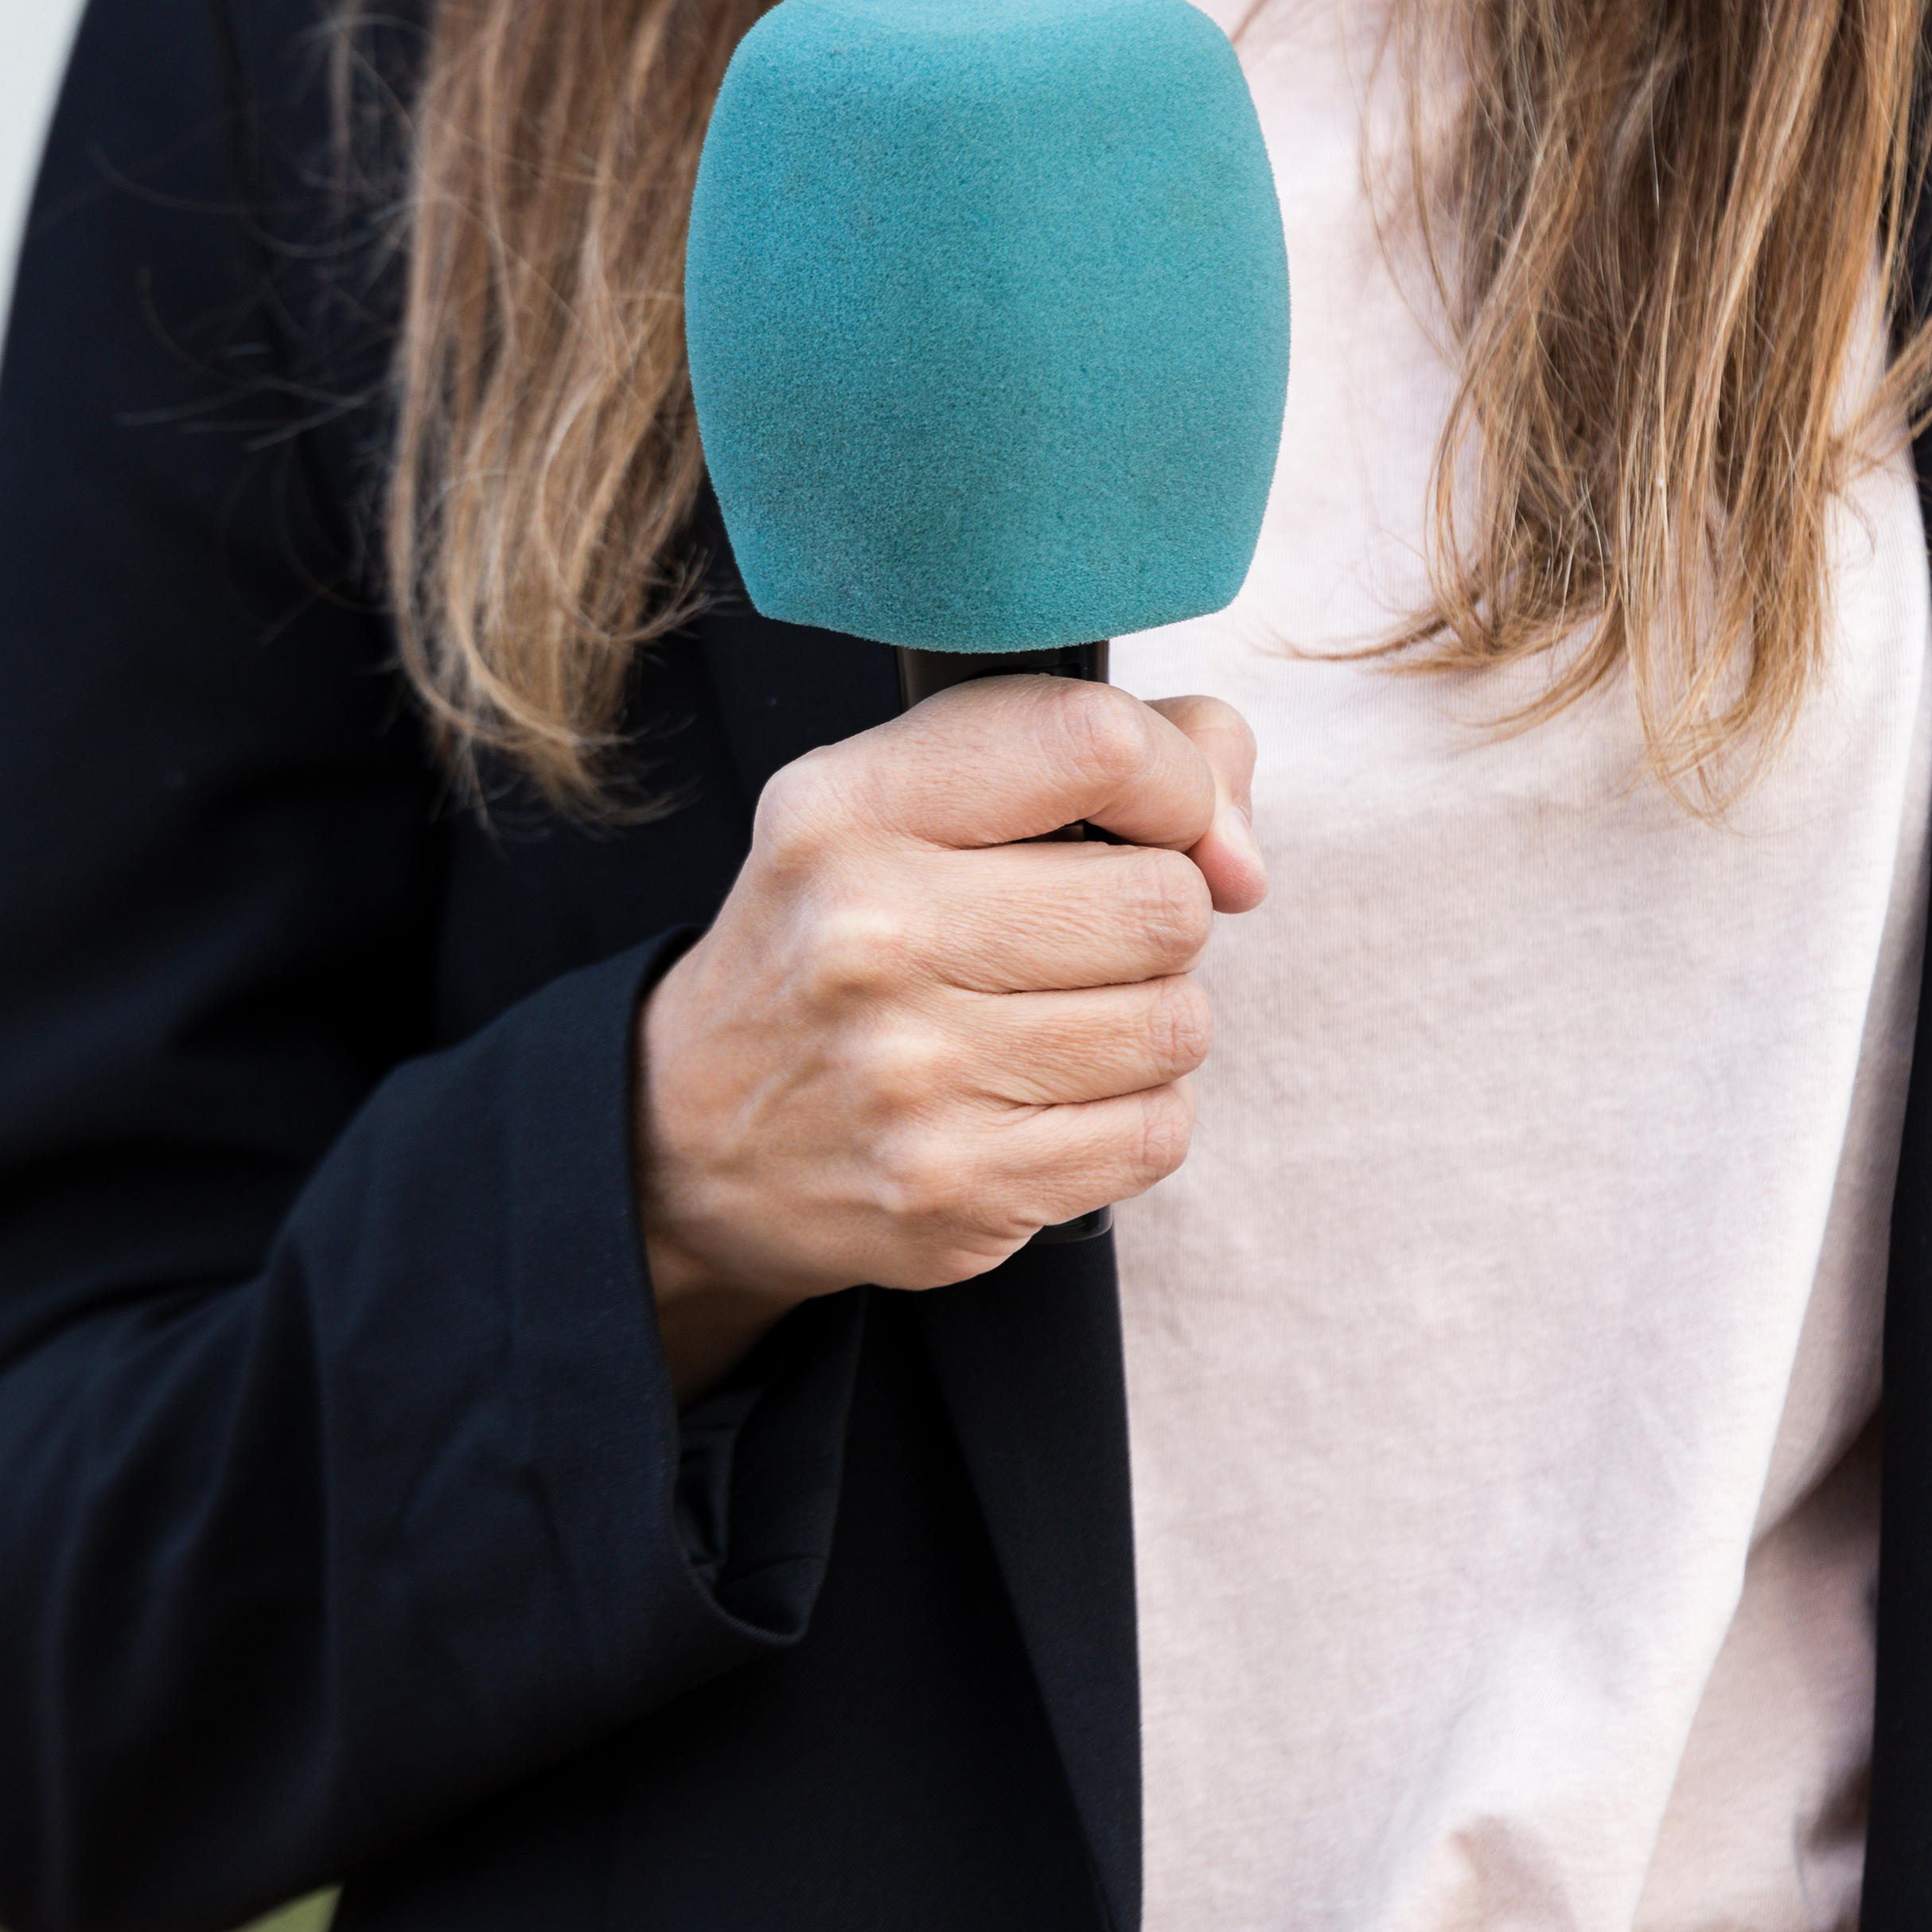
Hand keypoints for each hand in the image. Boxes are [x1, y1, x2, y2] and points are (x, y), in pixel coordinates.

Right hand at [633, 677, 1264, 1398]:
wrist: (694, 1135)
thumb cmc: (846, 936)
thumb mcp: (906, 800)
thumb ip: (1098, 755)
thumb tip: (1237, 851)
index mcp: (850, 806)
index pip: (1093, 742)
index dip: (1178, 779)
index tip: (1167, 819)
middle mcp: (868, 933)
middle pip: (1164, 901)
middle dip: (1159, 915)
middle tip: (1084, 935)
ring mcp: (909, 1074)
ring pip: (1176, 1022)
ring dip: (1152, 1020)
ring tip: (1061, 1017)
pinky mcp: (955, 1189)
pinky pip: (1157, 1131)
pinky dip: (1134, 1114)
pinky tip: (1054, 1097)